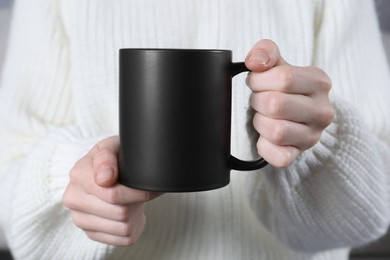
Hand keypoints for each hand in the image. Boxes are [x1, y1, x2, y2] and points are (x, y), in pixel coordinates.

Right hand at [62, 136, 160, 245]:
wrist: (106, 170)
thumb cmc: (113, 157)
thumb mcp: (112, 147)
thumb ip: (107, 157)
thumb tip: (105, 177)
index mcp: (78, 175)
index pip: (113, 195)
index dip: (137, 192)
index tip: (148, 184)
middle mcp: (73, 199)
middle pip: (120, 213)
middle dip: (136, 202)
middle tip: (140, 190)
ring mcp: (80, 219)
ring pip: (123, 228)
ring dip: (136, 215)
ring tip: (134, 200)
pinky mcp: (91, 233)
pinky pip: (123, 239)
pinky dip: (134, 227)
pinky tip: (131, 213)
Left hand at [245, 39, 333, 167]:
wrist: (296, 118)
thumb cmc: (283, 90)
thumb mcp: (277, 65)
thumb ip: (265, 52)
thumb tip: (254, 61)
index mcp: (319, 82)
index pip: (283, 78)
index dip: (259, 80)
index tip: (257, 83)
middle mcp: (322, 111)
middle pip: (275, 104)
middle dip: (257, 101)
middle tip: (259, 101)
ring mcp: (313, 136)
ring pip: (276, 131)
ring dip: (260, 122)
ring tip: (264, 117)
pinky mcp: (299, 155)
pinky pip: (277, 156)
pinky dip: (264, 147)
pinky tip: (265, 136)